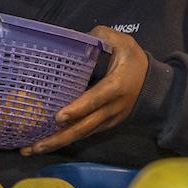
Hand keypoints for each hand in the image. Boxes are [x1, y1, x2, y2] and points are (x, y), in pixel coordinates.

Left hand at [23, 26, 147, 155]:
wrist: (156, 85)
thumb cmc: (134, 60)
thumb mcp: (122, 42)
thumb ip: (100, 37)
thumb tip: (77, 37)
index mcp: (115, 87)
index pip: (94, 100)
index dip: (77, 109)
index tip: (58, 117)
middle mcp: (112, 108)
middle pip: (84, 127)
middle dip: (58, 137)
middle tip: (33, 146)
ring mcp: (109, 120)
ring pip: (82, 134)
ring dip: (57, 143)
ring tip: (31, 149)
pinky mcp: (106, 125)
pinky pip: (84, 133)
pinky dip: (66, 139)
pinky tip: (46, 143)